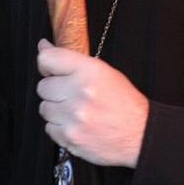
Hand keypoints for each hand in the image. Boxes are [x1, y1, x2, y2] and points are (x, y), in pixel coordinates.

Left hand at [35, 38, 147, 167]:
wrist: (141, 136)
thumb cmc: (124, 103)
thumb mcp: (104, 72)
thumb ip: (71, 60)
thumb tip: (44, 46)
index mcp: (90, 71)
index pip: (47, 59)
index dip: (46, 64)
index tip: (50, 70)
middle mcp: (80, 93)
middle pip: (42, 87)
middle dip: (54, 90)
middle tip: (70, 95)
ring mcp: (74, 117)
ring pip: (44, 108)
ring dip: (56, 110)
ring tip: (75, 111)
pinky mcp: (70, 138)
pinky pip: (49, 128)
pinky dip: (59, 127)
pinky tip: (76, 124)